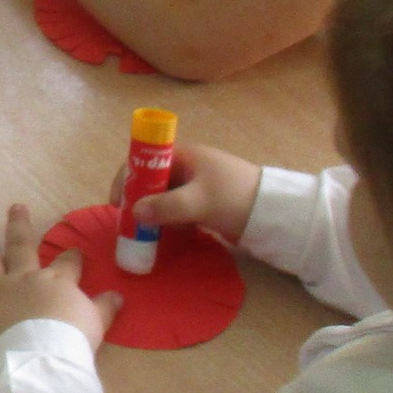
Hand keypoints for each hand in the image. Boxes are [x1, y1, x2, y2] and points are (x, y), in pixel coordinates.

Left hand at [0, 204, 118, 366]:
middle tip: (16, 208)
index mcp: (56, 281)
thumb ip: (104, 308)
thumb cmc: (72, 342)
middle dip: (19, 226)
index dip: (72, 256)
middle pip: (21, 246)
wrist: (41, 359)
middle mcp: (23, 279)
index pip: (67, 262)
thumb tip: (118, 296)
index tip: (74, 252)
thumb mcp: (96, 323)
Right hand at [116, 143, 262, 240]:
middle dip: (137, 200)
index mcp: (183, 156)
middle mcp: (185, 167)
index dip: (127, 179)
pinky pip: (175, 209)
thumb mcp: (199, 201)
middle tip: (128, 224)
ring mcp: (194, 185)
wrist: (274, 212)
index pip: (143, 160)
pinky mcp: (202, 203)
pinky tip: (163, 236)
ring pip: (161, 197)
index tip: (119, 203)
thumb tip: (134, 212)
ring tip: (142, 234)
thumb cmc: (235, 197)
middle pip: (150, 180)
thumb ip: (166, 207)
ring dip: (151, 214)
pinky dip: (166, 221)